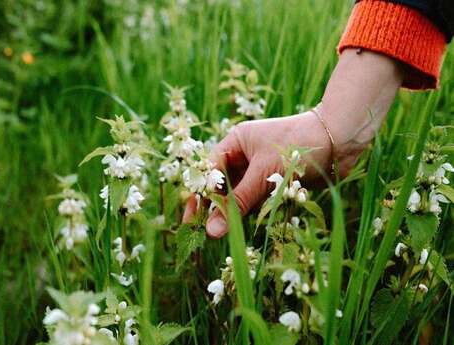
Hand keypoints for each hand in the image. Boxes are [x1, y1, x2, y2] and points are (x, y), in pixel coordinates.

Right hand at [183, 49, 403, 237]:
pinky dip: (251, 212)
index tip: (191, 220)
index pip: (210, 171)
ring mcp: (261, 169)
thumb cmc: (298, 146)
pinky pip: (257, 200)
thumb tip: (212, 230)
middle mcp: (245, 155)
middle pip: (222, 185)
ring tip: (221, 234)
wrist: (339, 140)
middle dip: (214, 207)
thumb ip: (239, 202)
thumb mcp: (264, 173)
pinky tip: (244, 226)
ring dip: (233, 212)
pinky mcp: (275, 182)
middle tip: (203, 232)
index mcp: (236, 142)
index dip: (199, 195)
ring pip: (240, 195)